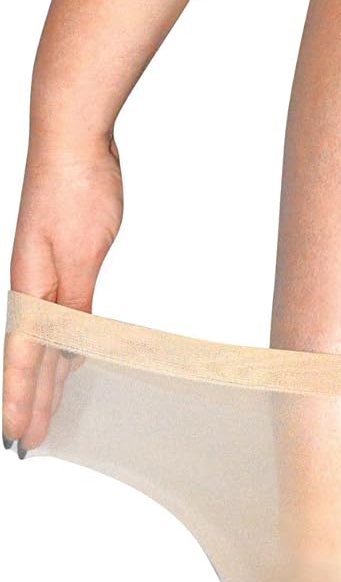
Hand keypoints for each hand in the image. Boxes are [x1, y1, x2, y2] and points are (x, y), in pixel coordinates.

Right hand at [3, 134, 122, 452]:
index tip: (21, 436)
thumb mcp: (80, 252)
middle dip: (30, 400)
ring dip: (46, 379)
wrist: (74, 140)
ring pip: (46, 341)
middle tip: (31, 441)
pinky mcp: (66, 262)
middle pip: (31, 357)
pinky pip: (63, 318)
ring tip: (45, 413)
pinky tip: (73, 358)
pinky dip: (65, 346)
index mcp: (31, 288)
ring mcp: (48, 275)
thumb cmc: (75, 187)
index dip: (23, 399)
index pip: (25, 358)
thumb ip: (75, 301)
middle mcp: (35, 287)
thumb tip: (71, 345)